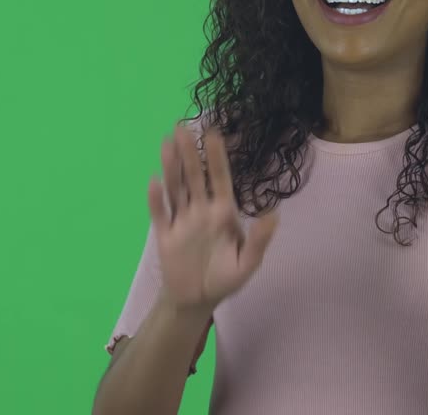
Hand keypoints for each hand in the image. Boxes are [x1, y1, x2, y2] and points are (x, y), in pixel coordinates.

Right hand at [147, 124, 279, 312]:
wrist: (198, 300)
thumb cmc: (225, 279)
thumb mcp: (248, 263)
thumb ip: (259, 240)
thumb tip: (274, 214)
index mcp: (223, 212)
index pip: (220, 179)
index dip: (217, 157)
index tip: (214, 133)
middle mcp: (201, 210)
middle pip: (195, 176)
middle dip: (190, 153)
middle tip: (182, 126)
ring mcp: (182, 220)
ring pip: (176, 188)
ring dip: (171, 166)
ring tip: (166, 143)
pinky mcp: (165, 234)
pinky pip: (160, 214)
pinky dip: (156, 199)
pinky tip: (154, 182)